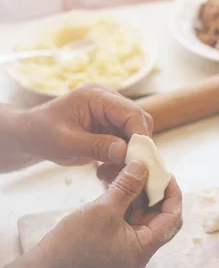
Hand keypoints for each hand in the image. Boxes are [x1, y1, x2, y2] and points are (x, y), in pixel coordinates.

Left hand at [20, 83, 152, 166]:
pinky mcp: (110, 126)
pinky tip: (106, 169)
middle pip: (139, 120)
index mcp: (97, 96)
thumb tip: (124, 151)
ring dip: (129, 155)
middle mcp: (109, 100)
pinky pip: (126, 142)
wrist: (30, 135)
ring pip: (136, 133)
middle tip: (129, 169)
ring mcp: (111, 113)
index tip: (139, 159)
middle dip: (138, 146)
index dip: (140, 135)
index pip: (131, 112)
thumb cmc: (42, 133)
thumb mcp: (66, 143)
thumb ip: (96, 146)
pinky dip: (122, 157)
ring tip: (110, 171)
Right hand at [40, 161, 182, 267]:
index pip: (171, 219)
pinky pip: (128, 216)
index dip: (172, 194)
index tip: (166, 174)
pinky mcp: (115, 239)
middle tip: (150, 168)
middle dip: (154, 190)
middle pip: (159, 215)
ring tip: (132, 170)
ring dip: (138, 192)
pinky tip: (119, 181)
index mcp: (143, 248)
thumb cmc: (75, 242)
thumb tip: (143, 167)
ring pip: (143, 213)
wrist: (47, 264)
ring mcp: (127, 245)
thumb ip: (127, 187)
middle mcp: (139, 249)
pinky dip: (126, 198)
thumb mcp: (104, 209)